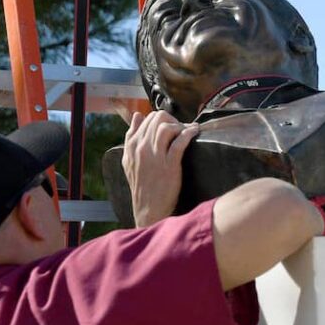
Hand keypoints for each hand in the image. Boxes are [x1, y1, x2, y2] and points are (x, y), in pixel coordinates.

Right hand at [122, 111, 198, 226]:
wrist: (148, 208)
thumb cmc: (142, 185)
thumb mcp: (130, 161)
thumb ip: (131, 137)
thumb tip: (138, 116)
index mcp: (131, 146)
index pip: (146, 118)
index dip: (161, 119)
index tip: (171, 124)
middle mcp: (141, 149)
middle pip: (158, 119)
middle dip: (172, 119)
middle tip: (181, 127)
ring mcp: (155, 157)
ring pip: (166, 126)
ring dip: (180, 125)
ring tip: (188, 130)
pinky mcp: (169, 165)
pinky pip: (180, 141)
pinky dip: (189, 132)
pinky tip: (195, 131)